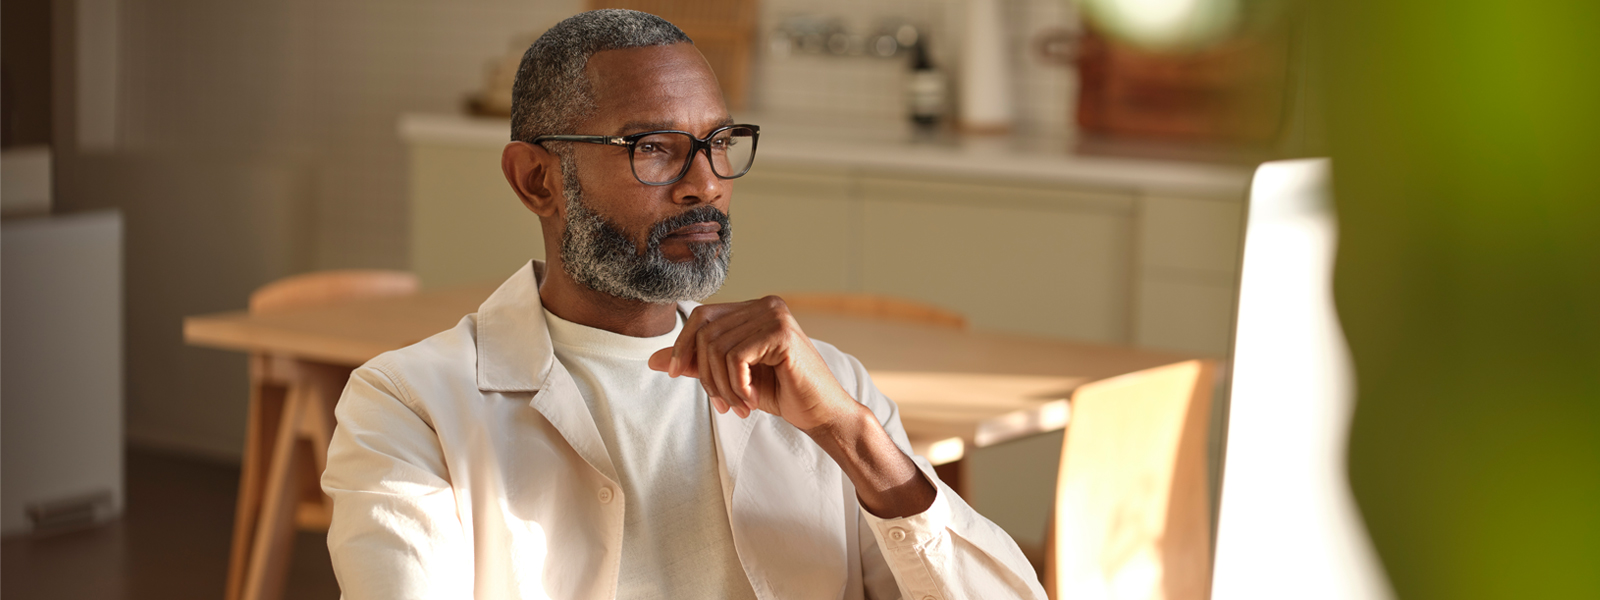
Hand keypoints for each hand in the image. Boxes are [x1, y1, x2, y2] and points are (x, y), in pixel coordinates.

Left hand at [647, 296, 855, 431]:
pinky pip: (735, 357)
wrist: (822, 413)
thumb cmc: (782, 393)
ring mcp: (774, 315)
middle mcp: (765, 304)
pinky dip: (737, 385)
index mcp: (754, 309)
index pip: (701, 316)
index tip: (673, 374)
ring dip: (722, 386)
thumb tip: (653, 360)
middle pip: (705, 332)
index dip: (681, 345)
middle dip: (704, 374)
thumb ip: (697, 363)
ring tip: (738, 406)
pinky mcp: (781, 333)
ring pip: (717, 347)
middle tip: (721, 404)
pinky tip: (751, 400)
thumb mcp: (731, 377)